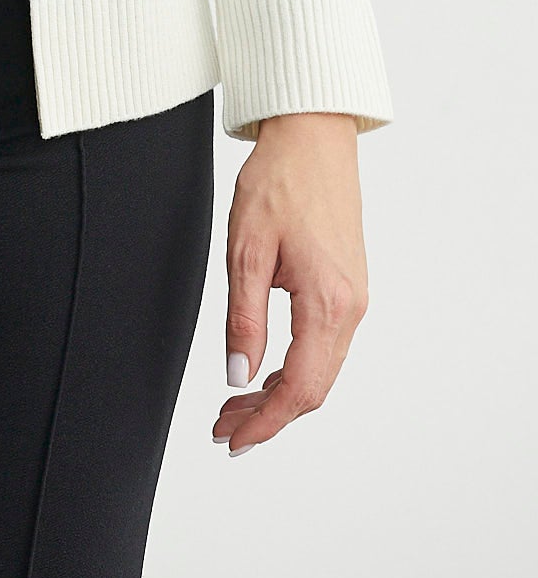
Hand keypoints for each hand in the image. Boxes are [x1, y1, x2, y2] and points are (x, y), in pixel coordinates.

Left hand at [215, 111, 368, 456]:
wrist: (314, 138)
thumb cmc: (280, 181)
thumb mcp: (246, 249)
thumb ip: (243, 318)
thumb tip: (237, 376)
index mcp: (328, 302)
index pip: (300, 389)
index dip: (265, 422)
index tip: (233, 439)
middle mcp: (350, 308)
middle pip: (314, 388)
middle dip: (268, 415)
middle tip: (224, 426)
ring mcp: (354, 299)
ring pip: (320, 370)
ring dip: (279, 394)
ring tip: (235, 404)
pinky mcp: (348, 288)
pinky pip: (324, 346)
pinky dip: (294, 368)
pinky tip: (263, 369)